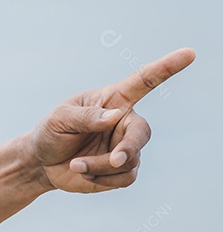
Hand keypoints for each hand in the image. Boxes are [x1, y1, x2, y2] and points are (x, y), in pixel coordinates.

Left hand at [27, 48, 194, 193]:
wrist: (43, 163)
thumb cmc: (51, 133)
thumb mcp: (59, 119)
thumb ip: (85, 116)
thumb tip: (115, 116)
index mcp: (112, 100)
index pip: (143, 82)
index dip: (166, 68)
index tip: (189, 54)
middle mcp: (124, 122)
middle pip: (141, 132)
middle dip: (128, 148)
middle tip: (114, 160)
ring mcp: (126, 146)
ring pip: (129, 160)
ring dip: (101, 166)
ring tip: (76, 164)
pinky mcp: (123, 170)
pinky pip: (124, 178)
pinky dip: (101, 178)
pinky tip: (84, 173)